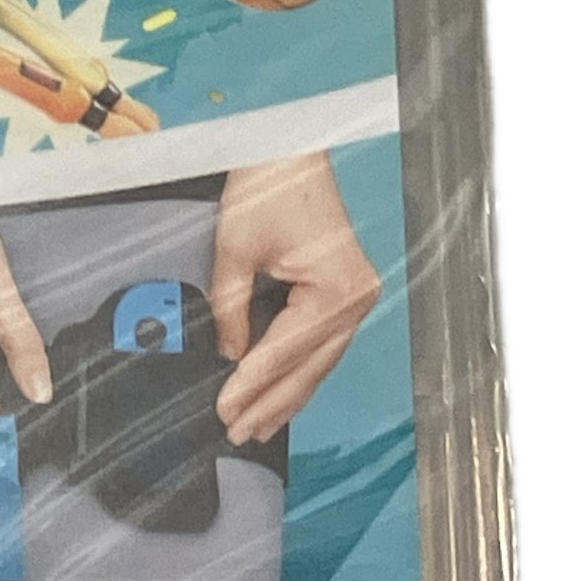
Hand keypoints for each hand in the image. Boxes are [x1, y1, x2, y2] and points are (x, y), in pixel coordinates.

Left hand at [207, 153, 382, 442]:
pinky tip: (279, 393)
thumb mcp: (235, 249)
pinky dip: (297, 370)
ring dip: (286, 395)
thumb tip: (226, 355)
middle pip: (308, 367)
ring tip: (257, 426)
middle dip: (271, 403)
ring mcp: (356, 297)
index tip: (224, 411)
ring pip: (318, 363)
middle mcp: (356, 299)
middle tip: (238, 432)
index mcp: (337, 290)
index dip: (251, 385)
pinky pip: (321, 344)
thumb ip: (230, 310)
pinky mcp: (346, 292)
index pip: (285, 351)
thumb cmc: (269, 185)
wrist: (291, 149)